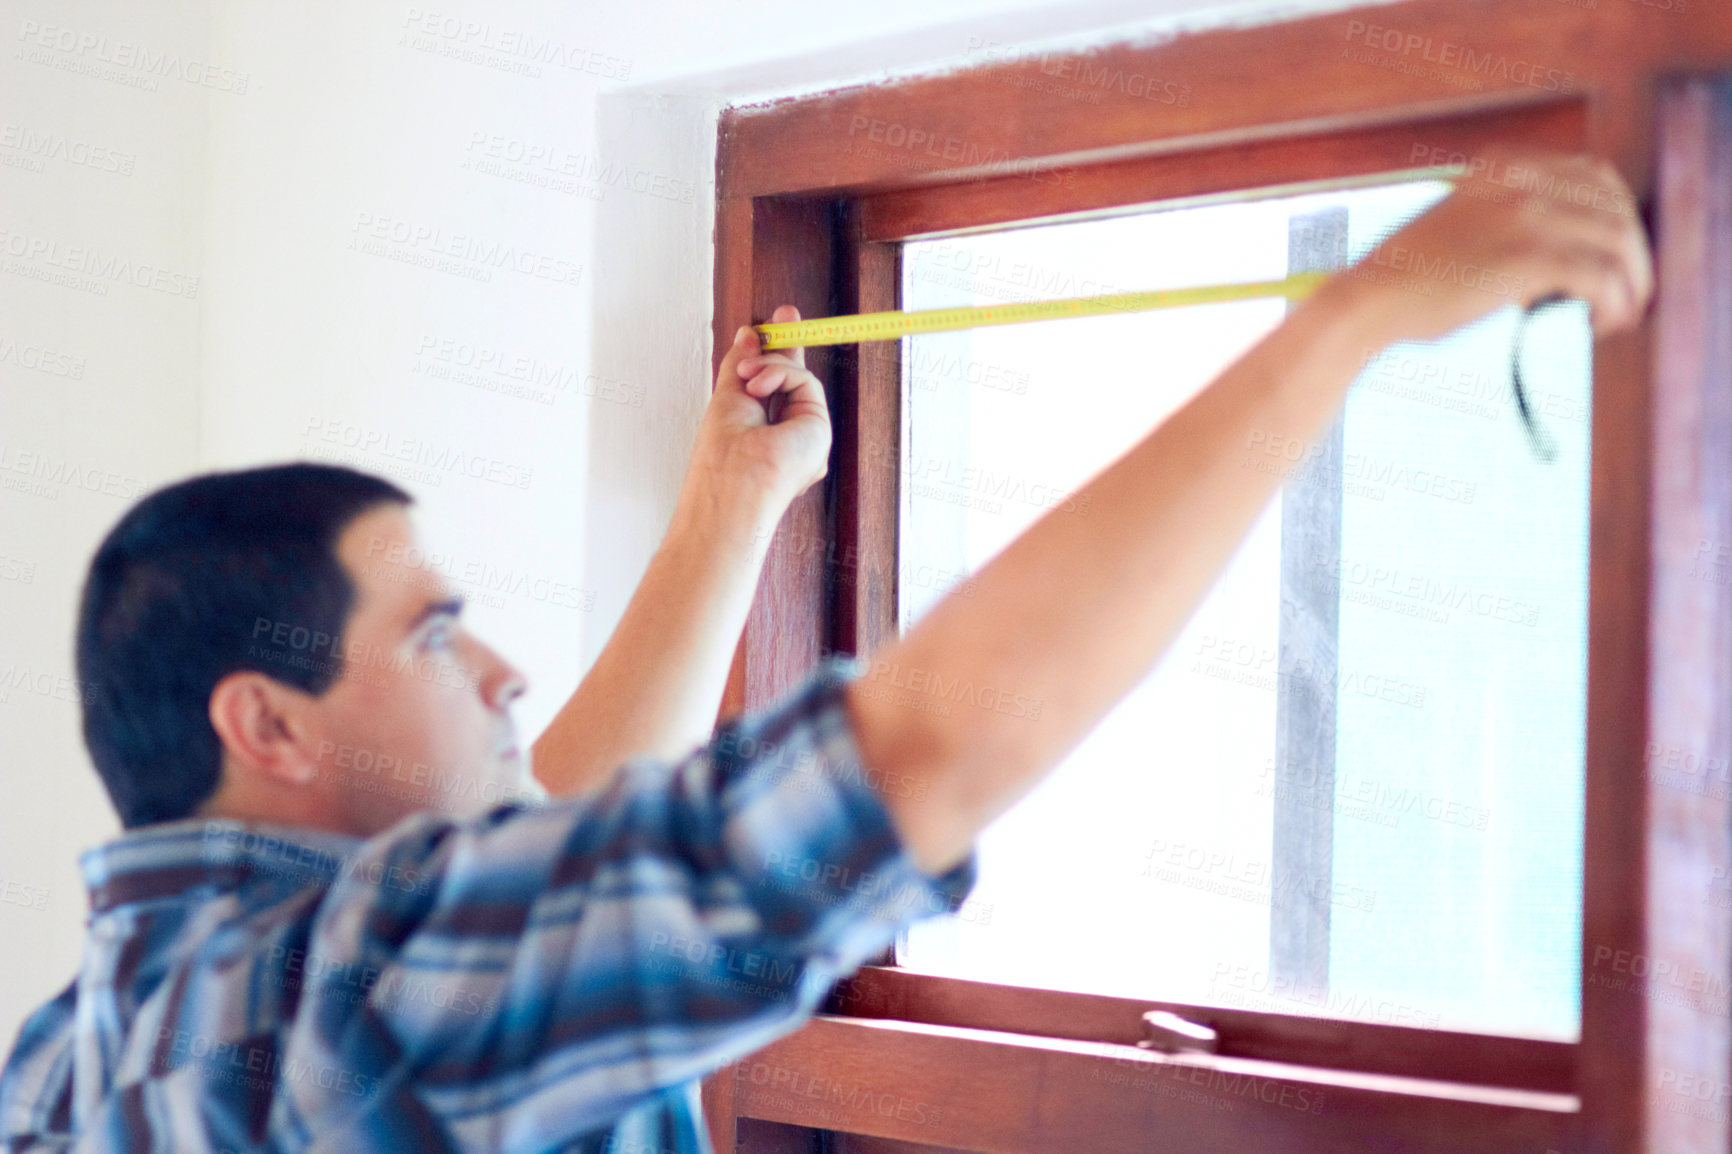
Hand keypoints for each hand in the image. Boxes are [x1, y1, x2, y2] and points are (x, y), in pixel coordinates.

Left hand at [691, 304, 831, 512]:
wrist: (734, 485)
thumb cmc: (722, 456)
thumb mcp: (728, 396)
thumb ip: (741, 364)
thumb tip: (749, 334)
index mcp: (763, 433)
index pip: (773, 387)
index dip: (774, 355)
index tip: (769, 327)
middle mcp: (788, 438)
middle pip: (793, 381)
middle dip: (787, 345)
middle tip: (785, 313)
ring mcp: (805, 435)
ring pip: (796, 378)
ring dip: (767, 366)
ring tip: (747, 378)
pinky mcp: (819, 429)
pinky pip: (805, 382)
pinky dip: (781, 374)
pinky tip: (759, 388)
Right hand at [1320, 145, 1653, 343]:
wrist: (1368, 300)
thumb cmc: (1407, 281)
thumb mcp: (1460, 225)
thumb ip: (1503, 221)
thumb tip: (1556, 256)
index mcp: (1505, 166)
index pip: (1595, 176)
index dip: (1618, 218)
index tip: (1616, 258)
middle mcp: (1522, 180)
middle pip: (1615, 209)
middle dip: (1633, 256)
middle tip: (1626, 296)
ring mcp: (1526, 214)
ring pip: (1619, 242)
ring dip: (1631, 283)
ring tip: (1619, 315)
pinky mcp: (1528, 256)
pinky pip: (1600, 277)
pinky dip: (1613, 303)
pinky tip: (1599, 323)